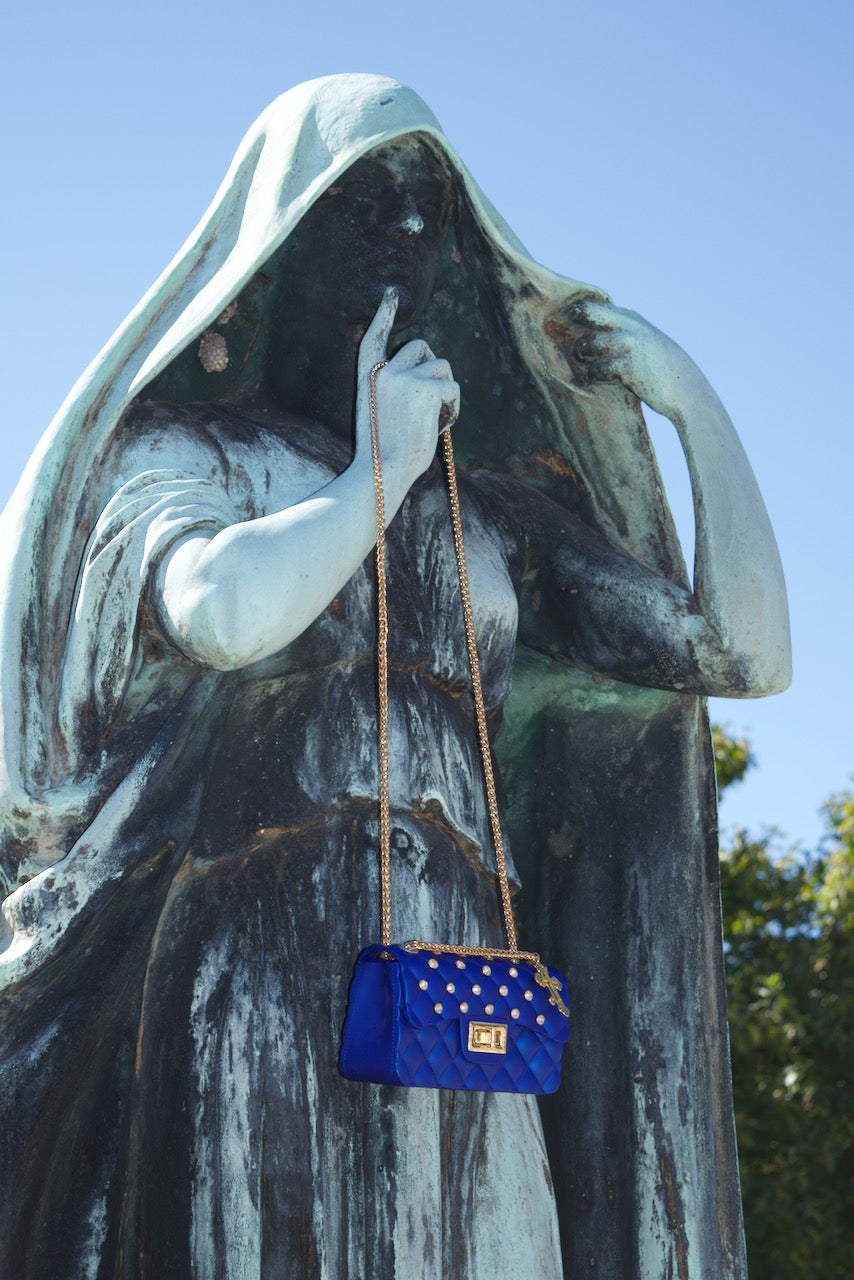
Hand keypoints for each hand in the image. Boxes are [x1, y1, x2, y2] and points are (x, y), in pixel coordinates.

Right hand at [356, 288, 459, 488]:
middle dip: (433, 369)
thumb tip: (432, 383)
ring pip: (442, 367)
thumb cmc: (383, 457)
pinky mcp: (426, 388)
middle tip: (432, 401)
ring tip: (431, 421)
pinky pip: (453, 388)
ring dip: (445, 392)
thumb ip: (398, 393)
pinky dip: (453, 409)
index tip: (391, 293)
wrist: (382, 472)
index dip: (383, 314)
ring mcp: (404, 377)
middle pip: (421, 348)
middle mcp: (384, 371)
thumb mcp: (381, 417)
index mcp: (367, 378)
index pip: (374, 338)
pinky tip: (438, 426)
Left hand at [570, 300, 710, 423]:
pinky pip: (597, 369)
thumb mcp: (648, 343)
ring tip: (589, 366)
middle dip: (573, 325)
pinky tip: (599, 382)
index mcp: (632, 318)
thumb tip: (595, 338)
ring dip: (583, 356)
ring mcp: (629, 344)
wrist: (688, 392)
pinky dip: (593, 377)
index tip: (570, 329)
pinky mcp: (628, 367)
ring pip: (588, 342)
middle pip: (587, 312)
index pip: (597, 306)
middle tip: (574, 343)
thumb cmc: (664, 371)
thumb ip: (626, 334)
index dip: (579, 316)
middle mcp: (630, 325)